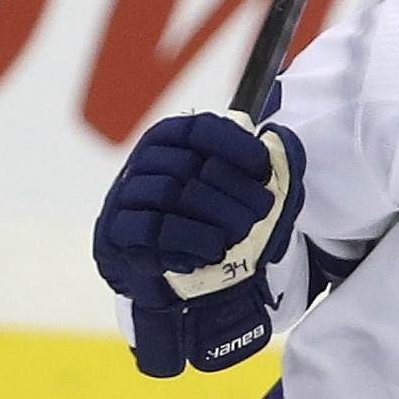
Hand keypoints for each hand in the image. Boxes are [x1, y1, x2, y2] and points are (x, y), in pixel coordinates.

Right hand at [92, 112, 300, 377]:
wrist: (160, 270)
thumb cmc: (198, 220)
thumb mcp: (224, 190)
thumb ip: (249, 170)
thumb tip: (282, 149)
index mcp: (169, 139)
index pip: (198, 129)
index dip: (233, 144)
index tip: (263, 166)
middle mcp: (143, 162)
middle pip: (187, 165)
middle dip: (232, 189)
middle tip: (264, 212)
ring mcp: (125, 196)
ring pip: (169, 194)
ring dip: (215, 215)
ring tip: (244, 233)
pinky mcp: (116, 232)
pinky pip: (152, 230)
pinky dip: (189, 239)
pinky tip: (214, 248)